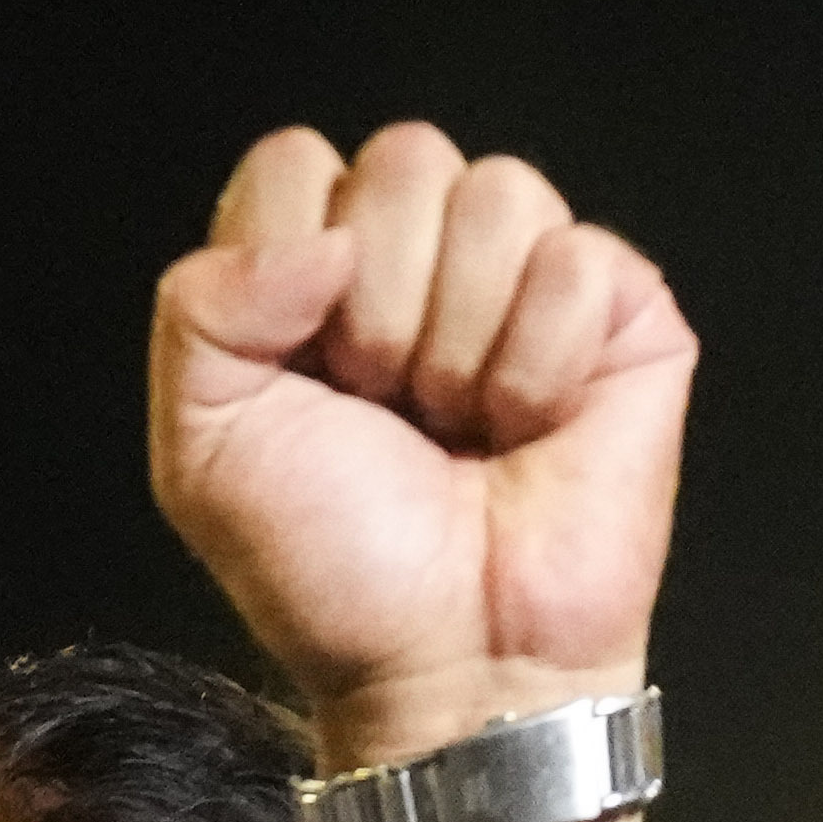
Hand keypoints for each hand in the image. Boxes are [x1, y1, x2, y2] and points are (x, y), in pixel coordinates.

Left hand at [147, 125, 696, 725]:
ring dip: (461, 341)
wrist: (449, 664)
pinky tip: (531, 429)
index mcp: (314, 276)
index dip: (295, 259)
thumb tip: (318, 239)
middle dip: (382, 305)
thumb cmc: (335, 572)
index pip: (297, 162)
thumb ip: (201, 307)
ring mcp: (526, 279)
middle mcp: (422, 260)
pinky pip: (577, 257)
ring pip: (497, 193)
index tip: (305, 371)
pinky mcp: (621, 311)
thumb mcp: (201, 446)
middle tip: (391, 410)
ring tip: (460, 425)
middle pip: (403, 157)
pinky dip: (540, 364)